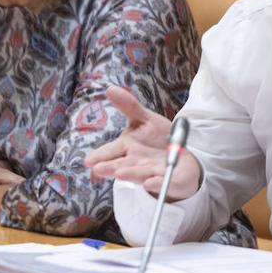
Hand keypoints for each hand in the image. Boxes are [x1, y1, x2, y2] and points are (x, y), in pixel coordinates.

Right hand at [83, 86, 201, 199]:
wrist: (183, 155)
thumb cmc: (158, 139)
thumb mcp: (145, 119)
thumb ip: (129, 106)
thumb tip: (110, 89)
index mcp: (127, 148)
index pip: (110, 152)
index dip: (100, 156)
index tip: (88, 161)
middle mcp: (136, 162)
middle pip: (122, 165)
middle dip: (111, 167)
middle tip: (98, 169)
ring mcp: (152, 172)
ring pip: (140, 174)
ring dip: (131, 174)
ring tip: (120, 174)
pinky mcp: (170, 179)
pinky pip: (164, 181)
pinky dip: (156, 183)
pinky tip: (150, 183)